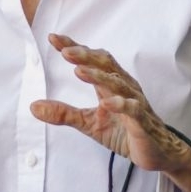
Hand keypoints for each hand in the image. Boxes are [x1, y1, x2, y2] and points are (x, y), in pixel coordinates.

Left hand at [32, 35, 190, 191]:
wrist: (157, 152)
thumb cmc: (125, 131)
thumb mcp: (89, 123)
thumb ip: (63, 113)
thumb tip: (33, 107)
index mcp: (111, 85)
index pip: (92, 61)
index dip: (75, 48)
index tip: (54, 39)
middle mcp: (125, 88)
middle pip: (106, 65)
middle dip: (86, 56)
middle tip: (65, 50)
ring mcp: (135, 103)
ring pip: (118, 84)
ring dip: (99, 77)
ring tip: (79, 71)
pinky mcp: (143, 122)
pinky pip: (133, 110)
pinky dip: (121, 104)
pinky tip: (107, 103)